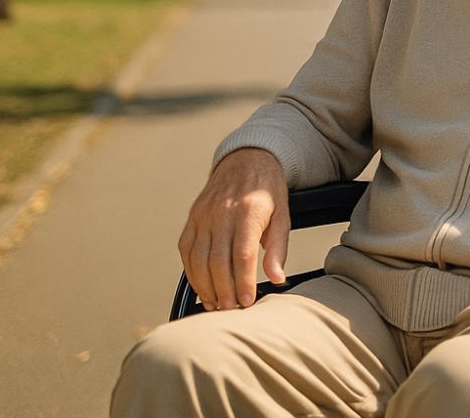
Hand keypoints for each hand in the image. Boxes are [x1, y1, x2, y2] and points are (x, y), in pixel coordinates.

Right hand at [177, 148, 288, 310]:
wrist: (247, 160)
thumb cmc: (267, 191)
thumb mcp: (283, 216)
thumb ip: (279, 249)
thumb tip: (277, 278)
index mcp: (249, 211)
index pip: (243, 255)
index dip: (243, 282)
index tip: (247, 301)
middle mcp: (222, 212)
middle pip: (217, 261)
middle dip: (223, 291)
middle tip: (231, 309)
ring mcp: (203, 214)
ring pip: (198, 259)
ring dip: (205, 286)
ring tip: (216, 304)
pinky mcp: (192, 218)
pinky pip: (186, 250)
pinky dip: (192, 273)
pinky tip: (202, 287)